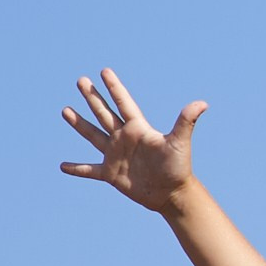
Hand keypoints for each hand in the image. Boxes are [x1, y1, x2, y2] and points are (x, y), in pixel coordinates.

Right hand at [59, 69, 208, 212]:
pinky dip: (77, 169)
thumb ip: (186, 121)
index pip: (123, 102)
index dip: (114, 87)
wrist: (172, 194)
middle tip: (81, 80)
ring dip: (79, 123)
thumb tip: (202, 103)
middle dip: (92, 97)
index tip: (104, 71)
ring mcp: (115, 155)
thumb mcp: (179, 142)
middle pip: (104, 113)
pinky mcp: (111, 174)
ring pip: (93, 135)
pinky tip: (63, 166)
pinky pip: (89, 170)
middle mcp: (124, 138)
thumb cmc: (178, 167)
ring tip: (65, 110)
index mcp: (138, 128)